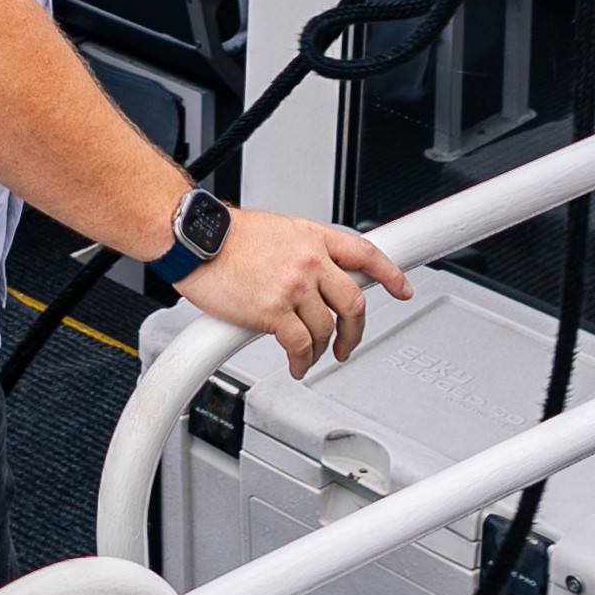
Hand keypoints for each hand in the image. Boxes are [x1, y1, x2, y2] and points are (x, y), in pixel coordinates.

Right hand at [180, 207, 415, 378]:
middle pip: (353, 303)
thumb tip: (314, 277)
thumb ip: (302, 252)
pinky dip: (302, 361)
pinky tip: (297, 364)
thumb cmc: (224, 236)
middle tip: (349, 344)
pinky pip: (300, 345)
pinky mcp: (273, 311)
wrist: (193, 239)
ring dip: (322, 350)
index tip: (401, 288)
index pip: (365, 254)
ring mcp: (293, 286)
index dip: (389, 274)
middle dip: (356, 331)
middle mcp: (309, 260)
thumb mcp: (276, 231)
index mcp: (312, 237)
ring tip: (310, 358)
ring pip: (326, 329)